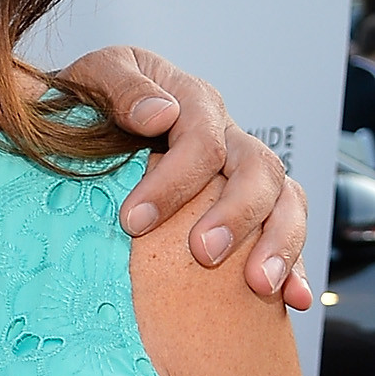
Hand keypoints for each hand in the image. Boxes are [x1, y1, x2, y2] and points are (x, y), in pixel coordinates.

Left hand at [57, 44, 311, 307]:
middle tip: (203, 253)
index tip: (134, 221)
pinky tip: (291, 298)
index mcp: (192, 102)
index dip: (173, 181)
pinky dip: (294, 265)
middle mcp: (227, 136)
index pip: (201, 140)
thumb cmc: (84, 102)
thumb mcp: (92, 76)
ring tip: (258, 284)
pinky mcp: (249, 208)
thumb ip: (122, 88)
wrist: (81, 121)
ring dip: (279, 243)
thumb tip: (159, 114)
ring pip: (284, 198)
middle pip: (257, 168)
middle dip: (235, 214)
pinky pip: (284, 231)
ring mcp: (243, 172)